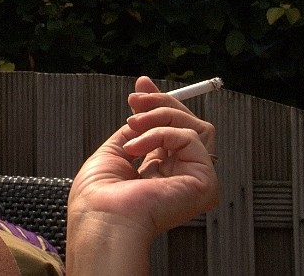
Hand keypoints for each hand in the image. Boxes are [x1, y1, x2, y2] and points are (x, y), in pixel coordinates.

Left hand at [65, 77, 218, 272]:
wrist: (102, 219)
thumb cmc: (99, 199)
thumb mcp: (114, 153)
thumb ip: (134, 132)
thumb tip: (140, 109)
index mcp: (161, 173)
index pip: (173, 131)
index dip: (160, 103)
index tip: (141, 84)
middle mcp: (182, 176)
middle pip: (190, 125)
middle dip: (161, 102)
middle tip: (135, 98)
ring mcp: (195, 179)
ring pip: (196, 126)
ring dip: (159, 115)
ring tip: (132, 126)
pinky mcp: (205, 181)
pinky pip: (190, 137)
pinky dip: (160, 133)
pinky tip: (138, 146)